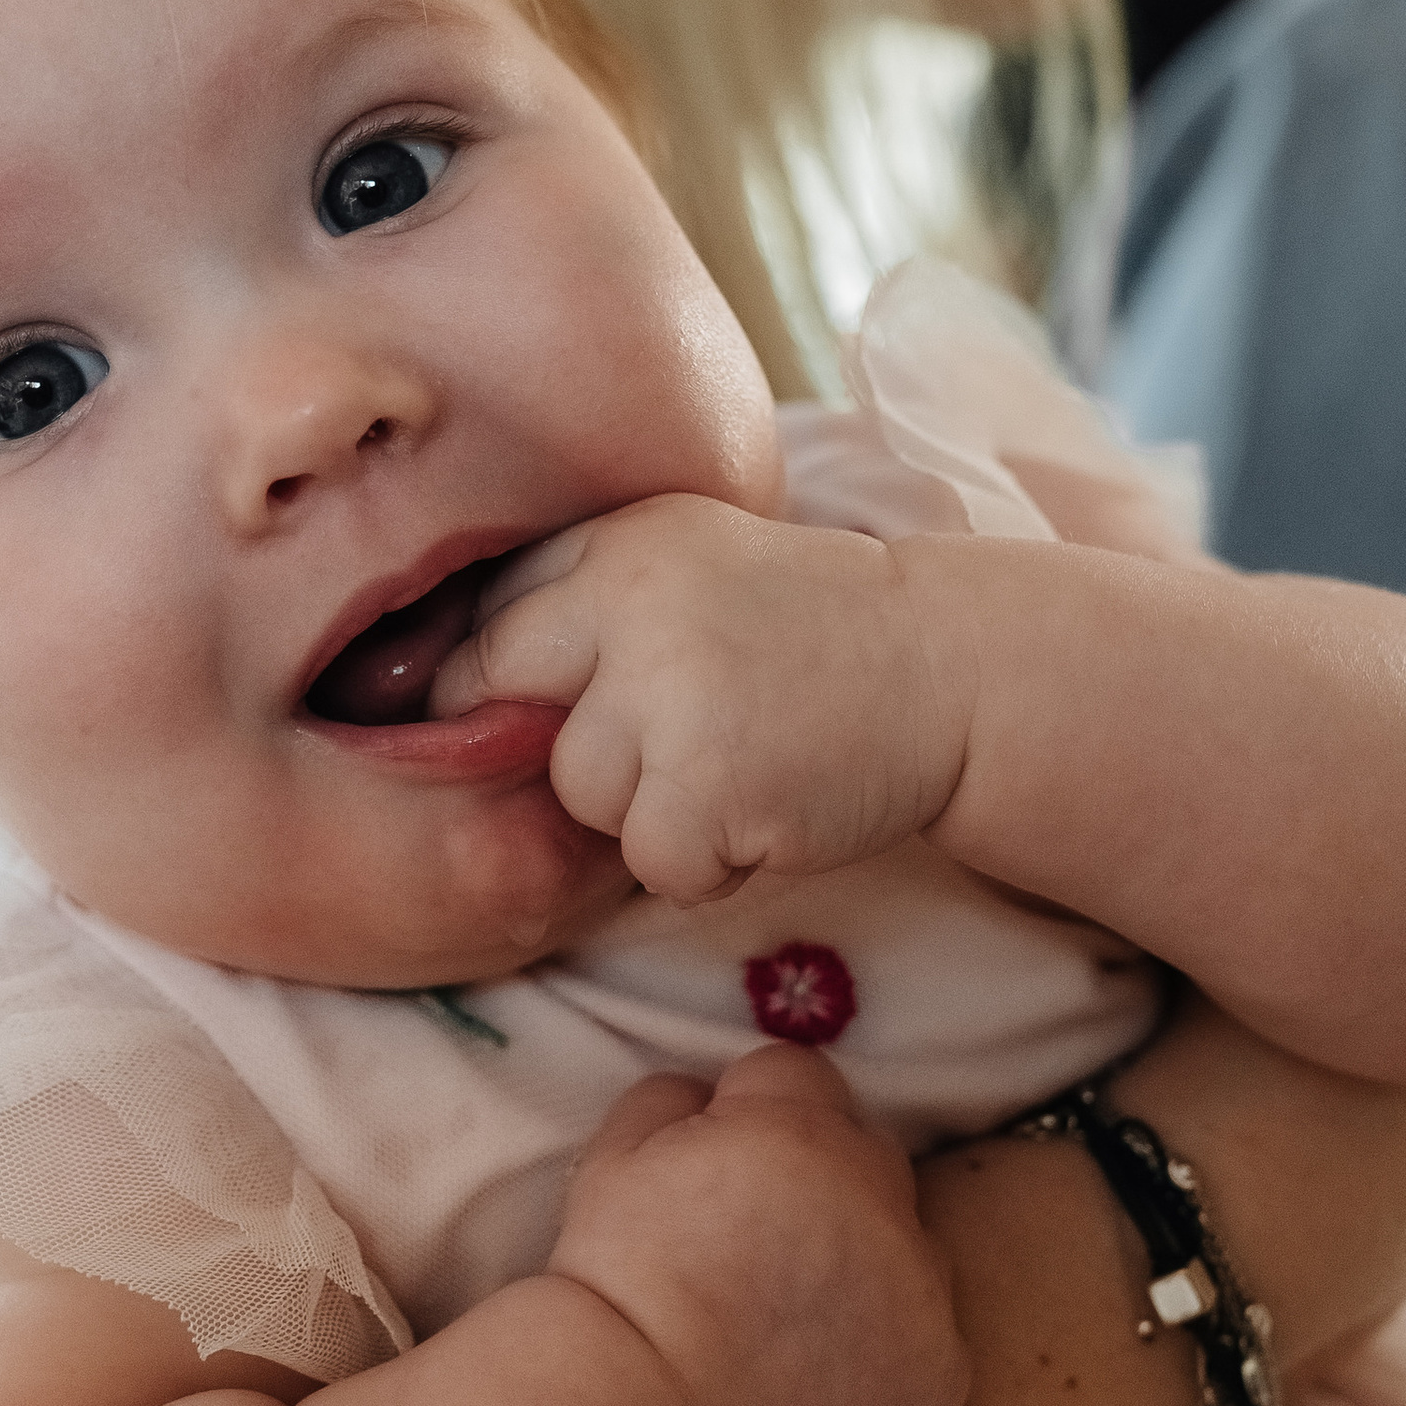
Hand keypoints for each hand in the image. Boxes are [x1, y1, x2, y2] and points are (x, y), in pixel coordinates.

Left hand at [428, 497, 970, 903]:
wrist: (955, 670)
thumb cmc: (818, 633)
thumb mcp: (697, 566)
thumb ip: (590, 606)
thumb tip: (451, 691)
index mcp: (618, 541)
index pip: (489, 623)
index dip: (490, 685)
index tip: (527, 718)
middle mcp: (625, 601)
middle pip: (504, 707)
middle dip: (568, 744)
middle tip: (658, 755)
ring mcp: (663, 691)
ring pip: (582, 795)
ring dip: (650, 811)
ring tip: (740, 768)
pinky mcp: (704, 783)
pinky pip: (653, 861)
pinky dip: (708, 863)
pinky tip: (768, 811)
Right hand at [548, 1049, 968, 1405]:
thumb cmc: (609, 1289)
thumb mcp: (614, 1155)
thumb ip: (675, 1095)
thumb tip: (714, 1092)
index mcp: (800, 1131)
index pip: (798, 1071)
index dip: (747, 1114)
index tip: (714, 1170)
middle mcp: (879, 1199)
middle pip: (866, 1150)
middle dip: (819, 1178)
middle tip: (752, 1246)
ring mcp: (922, 1290)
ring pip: (906, 1241)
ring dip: (864, 1258)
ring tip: (786, 1318)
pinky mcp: (942, 1371)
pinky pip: (927, 1330)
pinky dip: (887, 1344)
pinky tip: (820, 1375)